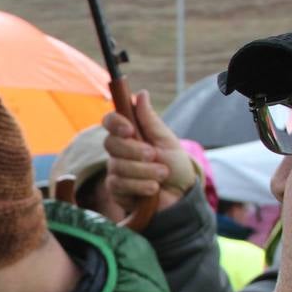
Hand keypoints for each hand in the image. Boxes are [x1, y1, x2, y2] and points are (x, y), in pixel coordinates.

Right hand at [104, 91, 197, 213]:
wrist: (181, 197)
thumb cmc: (175, 166)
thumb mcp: (167, 140)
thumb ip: (151, 120)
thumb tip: (141, 94)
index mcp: (130, 134)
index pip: (110, 122)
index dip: (116, 124)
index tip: (130, 130)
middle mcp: (119, 151)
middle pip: (111, 144)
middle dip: (134, 151)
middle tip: (153, 156)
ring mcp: (115, 170)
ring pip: (117, 166)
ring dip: (144, 171)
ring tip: (161, 175)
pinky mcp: (116, 190)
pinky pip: (119, 184)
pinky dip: (140, 186)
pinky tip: (153, 189)